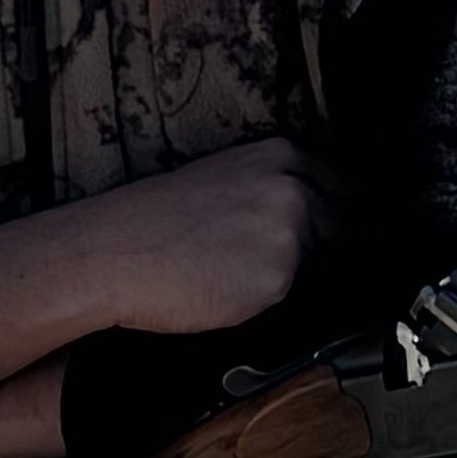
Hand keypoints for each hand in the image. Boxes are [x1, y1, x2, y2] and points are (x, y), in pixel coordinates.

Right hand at [0, 134, 323, 374]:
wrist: (113, 251)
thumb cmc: (153, 221)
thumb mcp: (221, 182)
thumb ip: (271, 193)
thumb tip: (306, 225)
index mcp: (281, 155)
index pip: (341, 192)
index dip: (335, 220)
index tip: (329, 240)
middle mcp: (294, 187)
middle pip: (343, 229)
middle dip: (324, 252)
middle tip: (280, 269)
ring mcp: (291, 231)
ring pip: (322, 267)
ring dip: (296, 278)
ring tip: (239, 278)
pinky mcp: (279, 277)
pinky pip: (294, 299)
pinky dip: (271, 302)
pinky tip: (231, 294)